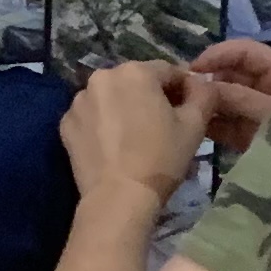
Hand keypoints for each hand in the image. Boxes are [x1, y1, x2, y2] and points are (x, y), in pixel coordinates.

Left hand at [60, 61, 211, 205]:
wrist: (119, 199)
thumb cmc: (161, 158)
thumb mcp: (195, 125)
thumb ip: (204, 94)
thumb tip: (200, 82)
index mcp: (136, 71)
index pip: (168, 71)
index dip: (183, 89)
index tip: (190, 110)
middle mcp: (102, 77)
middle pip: (136, 82)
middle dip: (151, 97)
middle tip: (164, 125)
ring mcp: (79, 101)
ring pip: (111, 97)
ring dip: (125, 108)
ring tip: (136, 137)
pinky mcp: (66, 124)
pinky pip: (92, 116)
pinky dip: (103, 124)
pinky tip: (114, 146)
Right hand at [186, 36, 270, 154]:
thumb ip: (240, 98)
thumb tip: (204, 88)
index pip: (246, 53)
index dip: (219, 55)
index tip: (192, 70)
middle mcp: (270, 91)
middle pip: (234, 77)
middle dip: (209, 82)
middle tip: (181, 95)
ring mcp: (261, 117)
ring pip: (229, 103)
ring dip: (208, 105)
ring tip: (183, 112)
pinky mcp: (255, 140)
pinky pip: (230, 127)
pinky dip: (213, 127)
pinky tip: (194, 129)